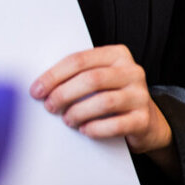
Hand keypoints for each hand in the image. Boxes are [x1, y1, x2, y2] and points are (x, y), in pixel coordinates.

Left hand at [29, 44, 175, 169]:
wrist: (146, 121)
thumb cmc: (113, 95)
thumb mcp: (101, 77)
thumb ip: (80, 74)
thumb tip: (43, 85)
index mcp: (117, 54)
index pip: (80, 60)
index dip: (54, 75)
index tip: (37, 89)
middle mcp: (132, 71)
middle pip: (90, 79)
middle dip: (63, 94)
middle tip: (49, 106)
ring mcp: (140, 95)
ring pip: (103, 102)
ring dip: (78, 112)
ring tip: (67, 119)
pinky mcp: (143, 119)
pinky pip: (116, 124)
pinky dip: (95, 128)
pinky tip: (84, 130)